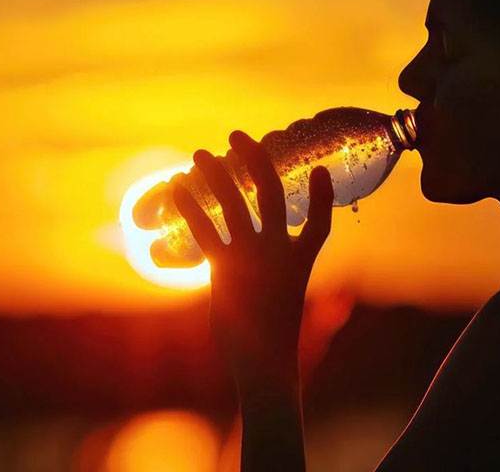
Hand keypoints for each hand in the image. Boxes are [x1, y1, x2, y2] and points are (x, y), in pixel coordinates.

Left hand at [172, 131, 333, 390]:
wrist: (265, 363)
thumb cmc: (272, 332)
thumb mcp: (279, 297)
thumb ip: (264, 269)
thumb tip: (234, 254)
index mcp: (301, 260)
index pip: (320, 222)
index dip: (323, 195)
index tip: (321, 171)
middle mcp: (280, 252)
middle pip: (271, 193)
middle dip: (254, 160)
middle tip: (237, 136)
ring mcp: (254, 259)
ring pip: (234, 204)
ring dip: (216, 175)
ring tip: (200, 154)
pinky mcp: (226, 271)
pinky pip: (206, 230)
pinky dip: (189, 207)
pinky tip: (176, 189)